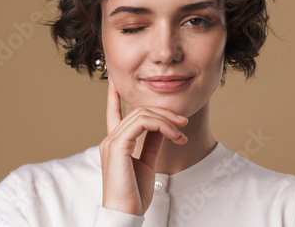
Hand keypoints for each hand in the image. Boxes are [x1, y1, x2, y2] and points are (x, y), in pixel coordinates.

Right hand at [99, 76, 188, 215]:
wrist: (125, 214)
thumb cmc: (134, 195)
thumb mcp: (146, 164)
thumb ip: (151, 144)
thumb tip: (162, 129)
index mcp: (115, 143)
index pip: (114, 112)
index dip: (116, 96)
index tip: (117, 81)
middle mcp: (110, 139)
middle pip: (138, 111)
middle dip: (164, 111)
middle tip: (184, 121)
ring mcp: (111, 141)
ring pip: (142, 114)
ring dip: (167, 119)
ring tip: (182, 131)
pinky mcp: (117, 145)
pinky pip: (143, 123)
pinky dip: (162, 125)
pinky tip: (174, 134)